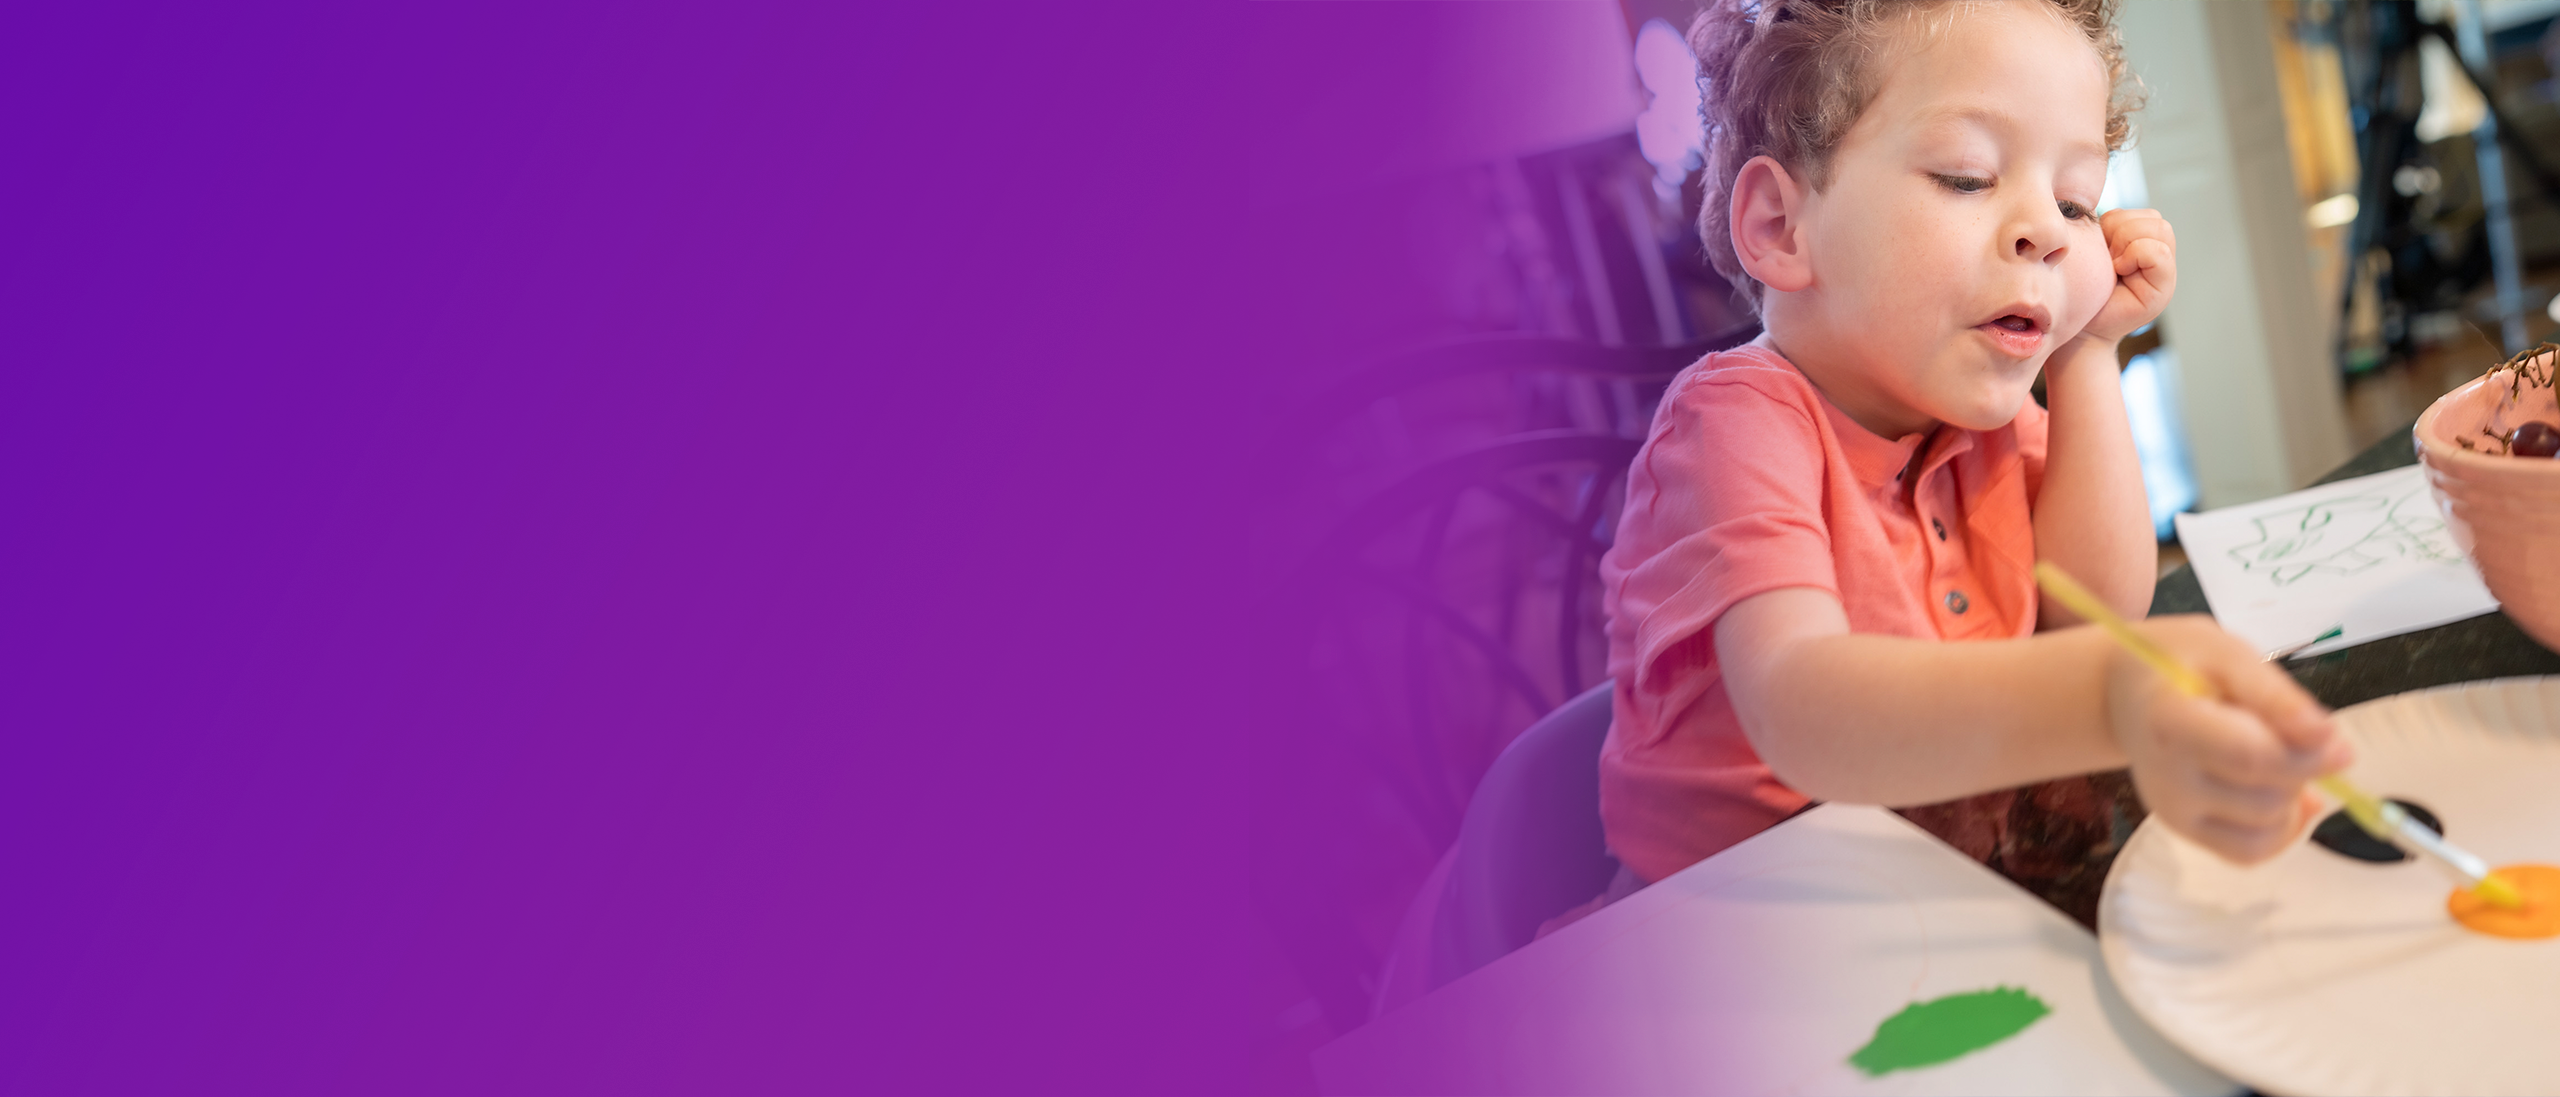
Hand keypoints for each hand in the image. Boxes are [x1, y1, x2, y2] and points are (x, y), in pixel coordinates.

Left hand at [2077, 208, 2175, 344]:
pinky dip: (2135, 256)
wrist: (2078, 328)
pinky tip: (2119, 273)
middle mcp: (2160, 258)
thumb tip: (2106, 213)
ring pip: (2159, 229)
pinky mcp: (2164, 290)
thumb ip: (2109, 230)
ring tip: (2114, 266)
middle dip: (2123, 231)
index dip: (2118, 224)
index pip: (2145, 214)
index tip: (2103, 250)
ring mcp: (2165, 274)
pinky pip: (2158, 252)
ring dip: (2129, 242)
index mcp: (2144, 246)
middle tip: (2108, 258)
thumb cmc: (2081, 289)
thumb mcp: (2094, 250)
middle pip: (2154, 219)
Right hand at [2104, 616, 2350, 863]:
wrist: (2124, 693)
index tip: (2337, 739)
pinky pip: (2249, 853)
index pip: (2249, 757)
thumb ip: (2276, 695)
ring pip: (2266, 829)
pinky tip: (2285, 798)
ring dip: (2293, 797)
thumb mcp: (2225, 653)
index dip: (2305, 755)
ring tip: (2279, 759)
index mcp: (2169, 722)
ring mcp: (2173, 811)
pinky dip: (2281, 830)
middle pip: (2266, 797)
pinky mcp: (2184, 831)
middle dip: (2301, 769)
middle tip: (2294, 734)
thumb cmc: (2178, 663)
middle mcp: (2167, 778)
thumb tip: (2330, 739)